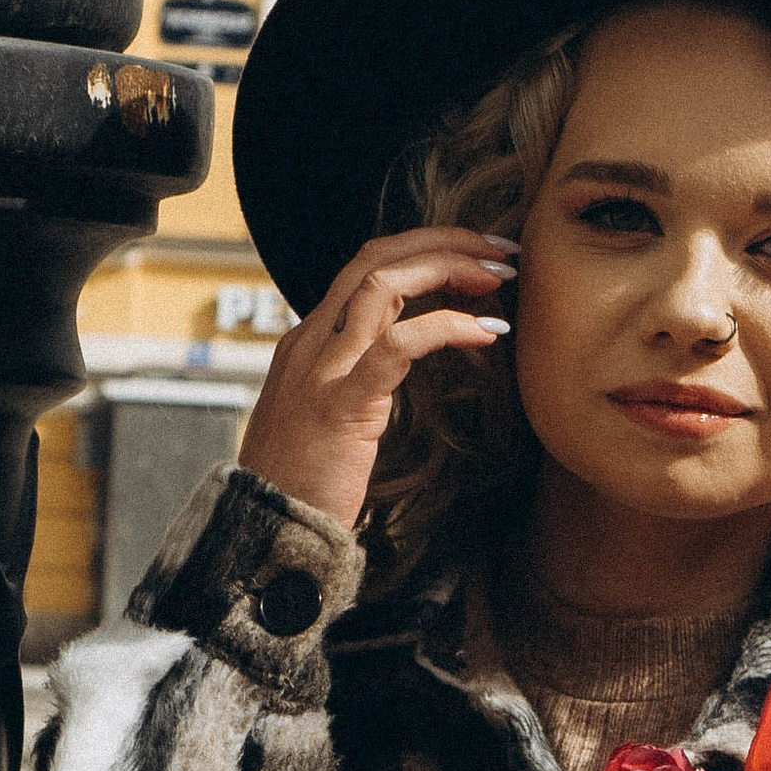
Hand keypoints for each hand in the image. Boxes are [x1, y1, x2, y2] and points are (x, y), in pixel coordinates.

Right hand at [236, 225, 517, 533]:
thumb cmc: (305, 482)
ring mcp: (322, 371)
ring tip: (498, 278)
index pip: (366, 266)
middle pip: (376, 258)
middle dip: (444, 241)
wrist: (269, 530)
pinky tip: (485, 332)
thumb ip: (358, 378)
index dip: (424, 248)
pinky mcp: (341, 406)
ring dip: (449, 268)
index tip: (476, 255)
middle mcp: (311, 343)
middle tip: (501, 250)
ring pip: (383, 284)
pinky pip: (396, 345)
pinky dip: (447, 326)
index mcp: (309, 342)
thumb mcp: (327, 413)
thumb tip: (406, 361)